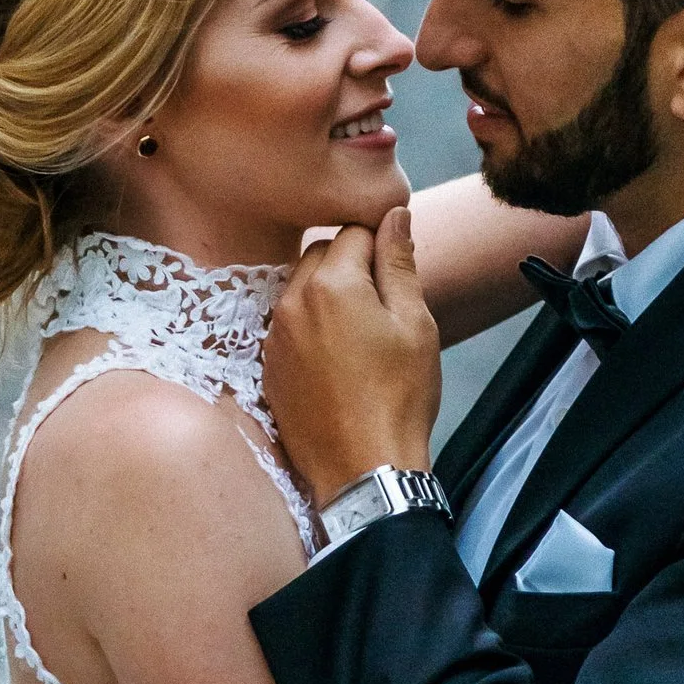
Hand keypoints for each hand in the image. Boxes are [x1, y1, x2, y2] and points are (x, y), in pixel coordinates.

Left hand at [266, 206, 442, 499]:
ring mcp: (275, 336)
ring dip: (329, 297)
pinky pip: (288, 326)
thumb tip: (394, 214)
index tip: (398, 274)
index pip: (354, 232)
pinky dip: (311, 329)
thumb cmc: (399, 397)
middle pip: (320, 255)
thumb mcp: (414, 323)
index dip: (382, 246)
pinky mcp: (268, 366)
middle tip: (384, 308)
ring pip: (301, 290)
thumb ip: (399, 262)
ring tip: (362, 337)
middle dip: (351, 266)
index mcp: (331, 285)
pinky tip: (338, 361)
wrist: (364, 469)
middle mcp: (292, 302)